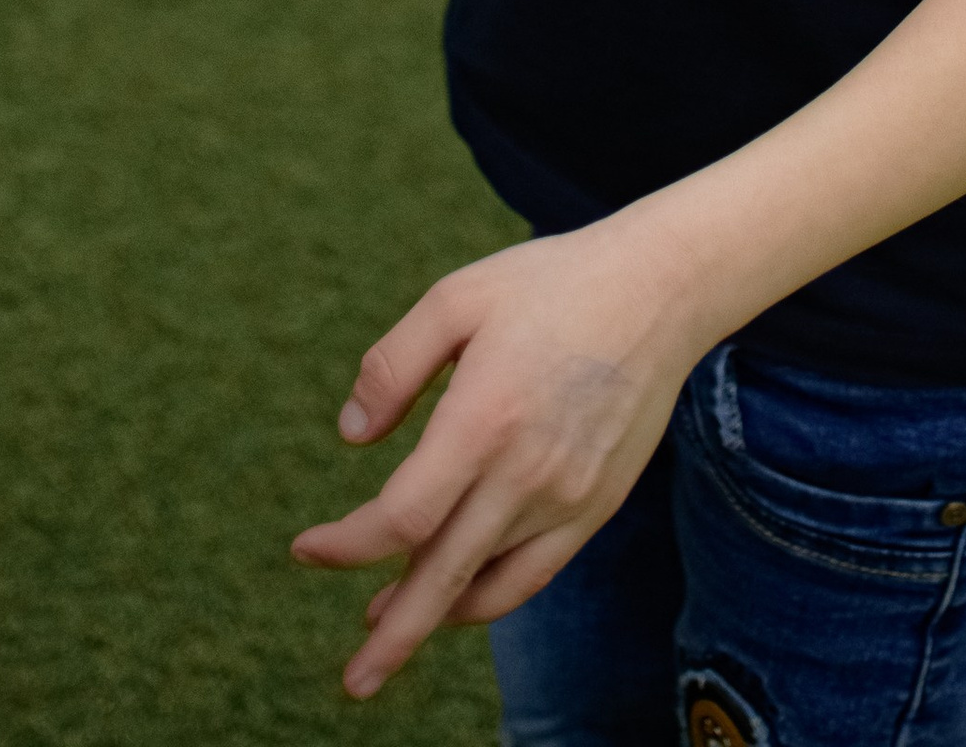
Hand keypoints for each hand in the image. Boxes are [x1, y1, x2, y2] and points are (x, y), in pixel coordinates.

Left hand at [292, 217, 702, 699]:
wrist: (659, 292)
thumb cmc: (550, 284)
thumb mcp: (457, 297)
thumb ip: (393, 366)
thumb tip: (351, 437)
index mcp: (483, 417)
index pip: (402, 517)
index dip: (347, 546)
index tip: (306, 549)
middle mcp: (525, 472)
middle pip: (443, 577)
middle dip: (390, 634)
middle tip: (352, 680)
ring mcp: (566, 498)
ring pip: (487, 584)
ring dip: (434, 617)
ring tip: (388, 629)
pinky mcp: (595, 506)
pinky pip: (534, 574)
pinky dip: (490, 598)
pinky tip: (459, 598)